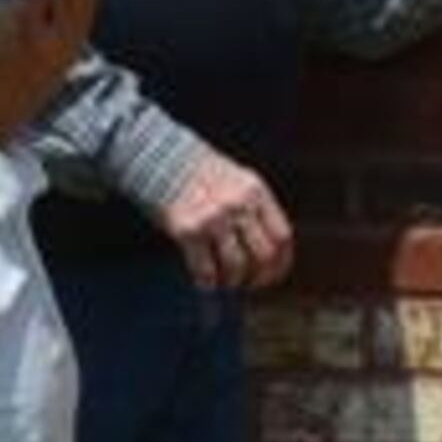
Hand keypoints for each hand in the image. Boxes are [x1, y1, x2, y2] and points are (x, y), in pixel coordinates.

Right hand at [153, 148, 290, 292]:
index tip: (274, 274)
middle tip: (251, 284)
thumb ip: (253, 208)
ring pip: (237, 266)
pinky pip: (206, 269)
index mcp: (255, 191)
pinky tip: (206, 282)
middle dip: (260, 277)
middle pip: (264, 255)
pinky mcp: (188, 230)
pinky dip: (208, 283)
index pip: (282, 236)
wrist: (159, 156)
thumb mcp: (238, 180)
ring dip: (233, 281)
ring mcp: (214, 218)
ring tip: (227, 282)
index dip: (281, 262)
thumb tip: (265, 250)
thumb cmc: (199, 172)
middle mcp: (239, 205)